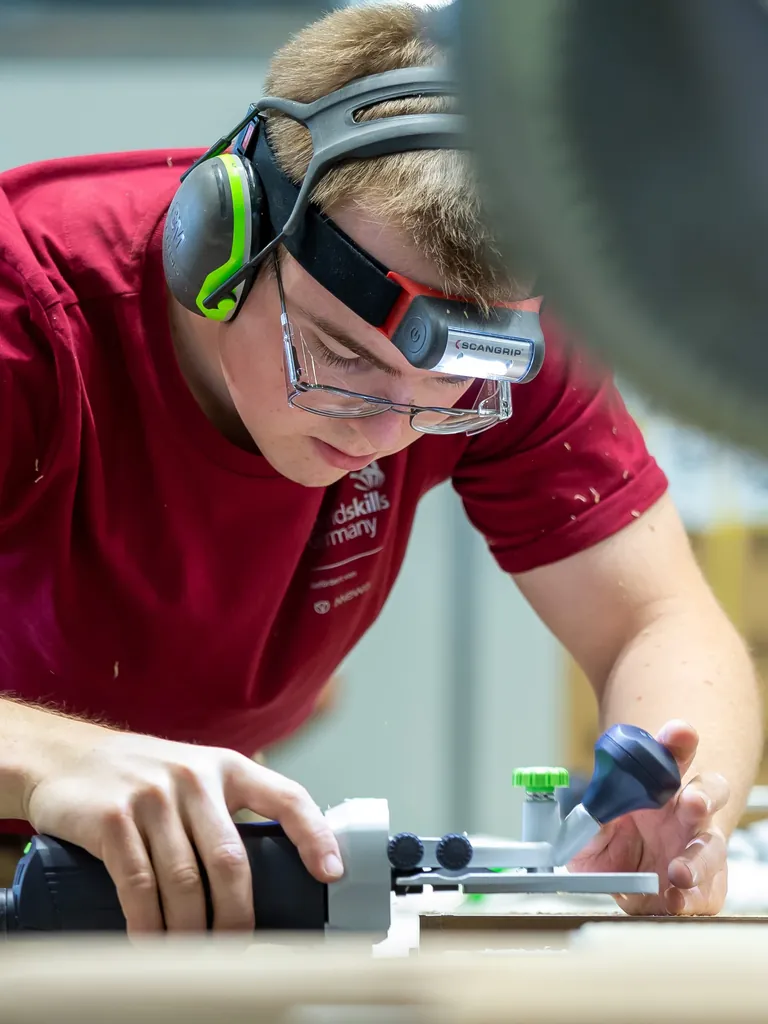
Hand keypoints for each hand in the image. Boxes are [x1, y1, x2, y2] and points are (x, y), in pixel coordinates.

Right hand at [23, 728, 343, 933]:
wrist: (65, 755)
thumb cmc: (142, 776)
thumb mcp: (194, 776)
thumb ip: (228, 811)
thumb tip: (275, 871)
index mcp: (227, 767)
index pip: (285, 797)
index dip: (314, 835)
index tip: (332, 874)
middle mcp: (195, 777)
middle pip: (231, 860)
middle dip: (238, 915)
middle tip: (238, 949)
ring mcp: (152, 796)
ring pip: (185, 881)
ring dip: (191, 931)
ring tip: (193, 957)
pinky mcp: (112, 818)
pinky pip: (138, 884)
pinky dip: (149, 924)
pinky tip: (152, 943)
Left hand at [569, 720, 729, 914]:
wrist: (627, 876)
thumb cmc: (613, 840)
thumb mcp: (590, 827)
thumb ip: (588, 819)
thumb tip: (589, 817)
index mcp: (661, 786)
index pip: (675, 756)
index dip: (677, 743)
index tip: (679, 732)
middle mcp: (687, 813)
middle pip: (709, 793)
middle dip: (703, 795)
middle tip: (693, 801)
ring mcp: (699, 849)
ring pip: (712, 847)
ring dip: (699, 858)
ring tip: (679, 871)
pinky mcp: (706, 885)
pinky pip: (709, 892)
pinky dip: (697, 896)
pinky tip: (678, 899)